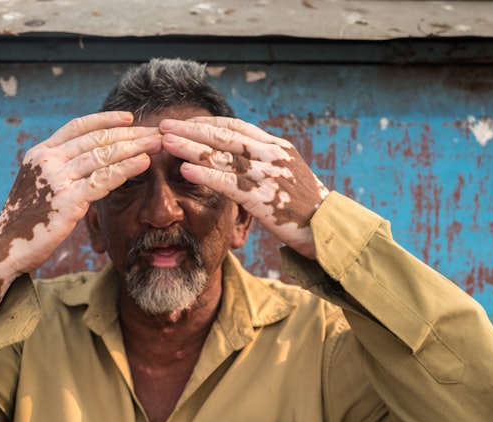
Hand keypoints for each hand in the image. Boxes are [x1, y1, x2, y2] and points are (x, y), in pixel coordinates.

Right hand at [0, 111, 162, 280]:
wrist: (6, 247)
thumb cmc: (26, 220)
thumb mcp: (39, 185)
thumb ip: (60, 170)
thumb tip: (87, 162)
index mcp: (41, 153)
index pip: (78, 127)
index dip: (105, 120)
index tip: (129, 118)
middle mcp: (48, 161)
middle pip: (96, 139)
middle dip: (129, 133)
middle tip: (154, 131)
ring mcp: (57, 179)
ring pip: (102, 156)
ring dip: (133, 147)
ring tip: (156, 144)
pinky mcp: (67, 201)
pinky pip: (103, 180)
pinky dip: (125, 169)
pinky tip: (143, 163)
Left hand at [159, 116, 328, 257]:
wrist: (327, 229)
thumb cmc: (304, 207)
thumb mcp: (286, 175)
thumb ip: (263, 164)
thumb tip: (237, 158)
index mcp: (276, 147)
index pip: (236, 127)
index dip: (207, 123)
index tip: (184, 123)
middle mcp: (272, 155)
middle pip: (224, 136)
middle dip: (191, 129)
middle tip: (165, 125)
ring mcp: (268, 175)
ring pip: (223, 155)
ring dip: (191, 147)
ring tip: (166, 143)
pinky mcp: (264, 198)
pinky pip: (229, 183)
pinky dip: (206, 175)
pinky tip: (185, 170)